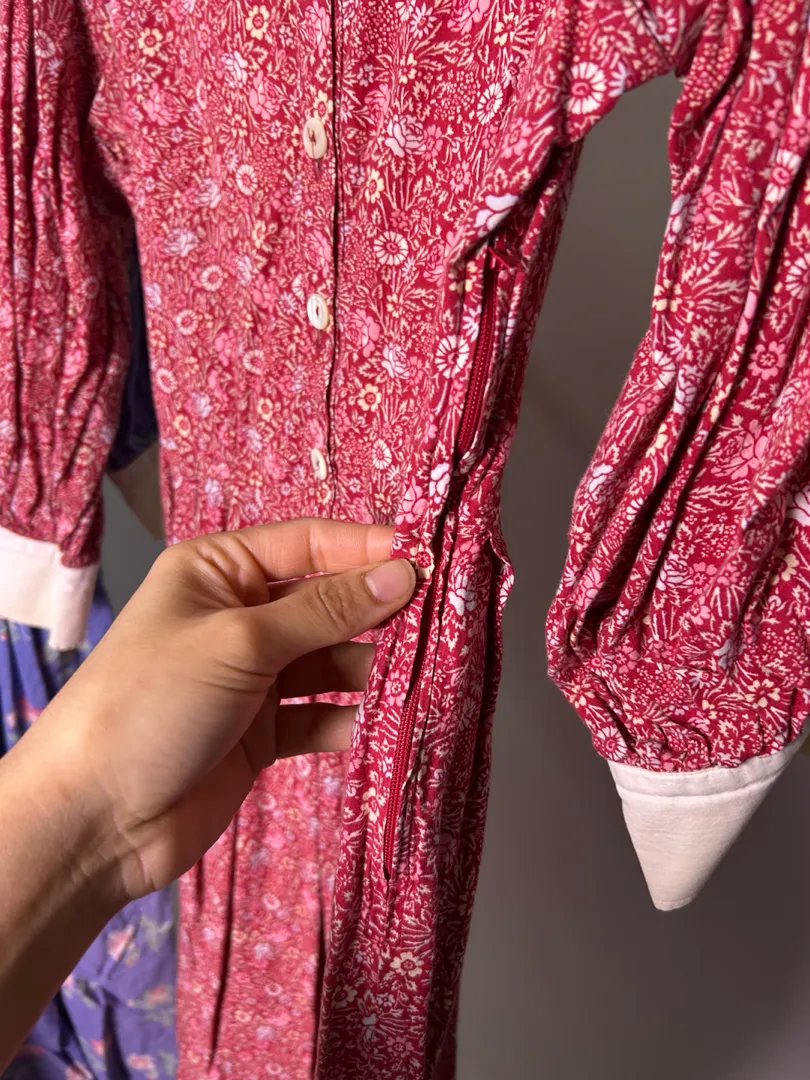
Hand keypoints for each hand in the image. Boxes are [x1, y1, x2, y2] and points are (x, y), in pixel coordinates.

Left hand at [28, 518, 415, 902]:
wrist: (94, 821)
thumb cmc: (150, 704)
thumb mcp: (241, 642)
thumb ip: (325, 610)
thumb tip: (402, 574)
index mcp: (218, 571)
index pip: (307, 544)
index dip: (366, 549)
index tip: (428, 559)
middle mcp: (239, 617)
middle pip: (325, 601)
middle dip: (376, 611)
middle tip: (438, 619)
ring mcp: (253, 677)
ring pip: (330, 659)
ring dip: (370, 667)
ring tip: (420, 674)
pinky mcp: (263, 732)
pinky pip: (321, 714)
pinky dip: (349, 718)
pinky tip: (379, 724)